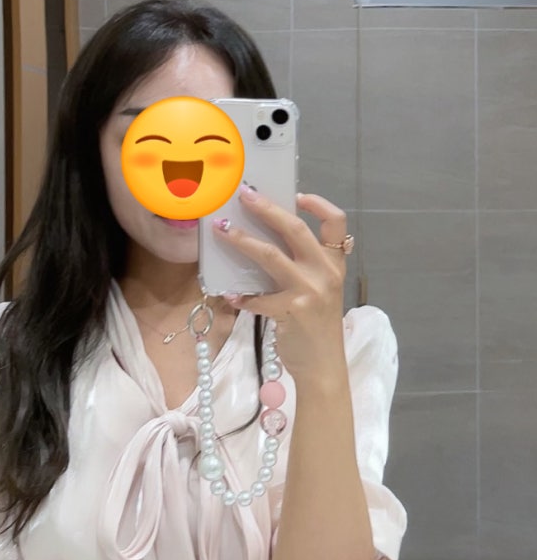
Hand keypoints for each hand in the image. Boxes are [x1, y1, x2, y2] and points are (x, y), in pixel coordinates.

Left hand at [214, 188, 349, 381]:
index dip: (318, 204)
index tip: (296, 194)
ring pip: (270, 256)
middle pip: (295, 229)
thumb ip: (304, 267)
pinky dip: (243, 296)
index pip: (336, 223)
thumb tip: (266, 242)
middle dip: (267, 209)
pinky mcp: (291, 311)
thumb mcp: (321, 291)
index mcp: (335, 264)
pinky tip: (231, 295)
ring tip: (222, 230)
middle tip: (244, 195)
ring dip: (242, 241)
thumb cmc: (318, 326)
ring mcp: (309, 292)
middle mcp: (325, 273)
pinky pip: (258, 298)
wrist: (323, 366)